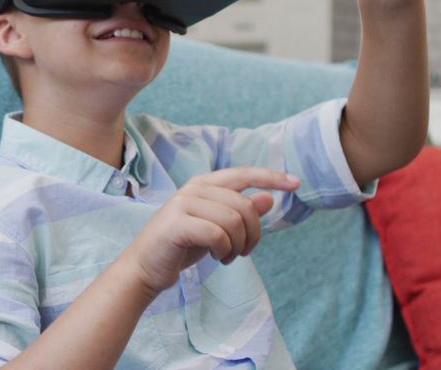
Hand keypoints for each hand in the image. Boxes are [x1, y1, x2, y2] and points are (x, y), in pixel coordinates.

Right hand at [118, 168, 299, 296]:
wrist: (145, 267)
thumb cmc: (182, 246)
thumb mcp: (217, 228)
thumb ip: (240, 212)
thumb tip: (269, 197)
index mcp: (203, 184)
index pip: (243, 173)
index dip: (271, 176)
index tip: (296, 183)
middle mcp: (193, 189)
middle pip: (244, 206)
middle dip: (254, 234)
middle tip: (244, 253)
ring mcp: (183, 204)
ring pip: (234, 221)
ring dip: (238, 246)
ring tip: (227, 256)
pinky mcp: (177, 223)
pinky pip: (218, 234)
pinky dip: (223, 250)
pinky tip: (216, 257)